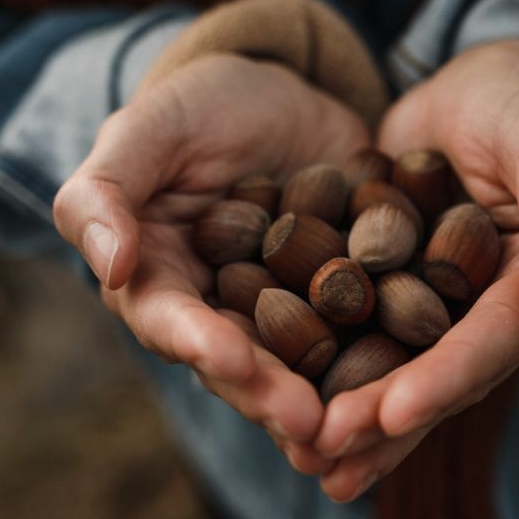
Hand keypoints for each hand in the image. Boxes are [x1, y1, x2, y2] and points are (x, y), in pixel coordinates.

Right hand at [54, 54, 368, 471]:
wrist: (283, 94)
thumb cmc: (198, 107)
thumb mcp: (145, 130)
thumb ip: (104, 192)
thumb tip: (110, 266)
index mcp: (161, 281)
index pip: (171, 321)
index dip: (198, 344)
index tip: (233, 361)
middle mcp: (222, 312)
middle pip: (242, 363)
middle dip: (272, 395)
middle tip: (309, 424)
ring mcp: (288, 310)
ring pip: (304, 363)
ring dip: (328, 398)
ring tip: (358, 424)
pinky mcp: (345, 295)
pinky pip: (364, 328)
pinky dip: (385, 356)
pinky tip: (413, 380)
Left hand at [313, 40, 518, 500]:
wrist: (479, 91)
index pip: (490, 344)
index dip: (444, 381)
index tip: (392, 414)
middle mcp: (488, 316)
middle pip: (437, 376)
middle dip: (383, 420)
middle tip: (325, 453)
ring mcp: (439, 309)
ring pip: (396, 370)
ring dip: (353, 418)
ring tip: (302, 456)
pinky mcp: (393, 291)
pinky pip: (360, 334)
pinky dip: (326, 368)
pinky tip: (282, 399)